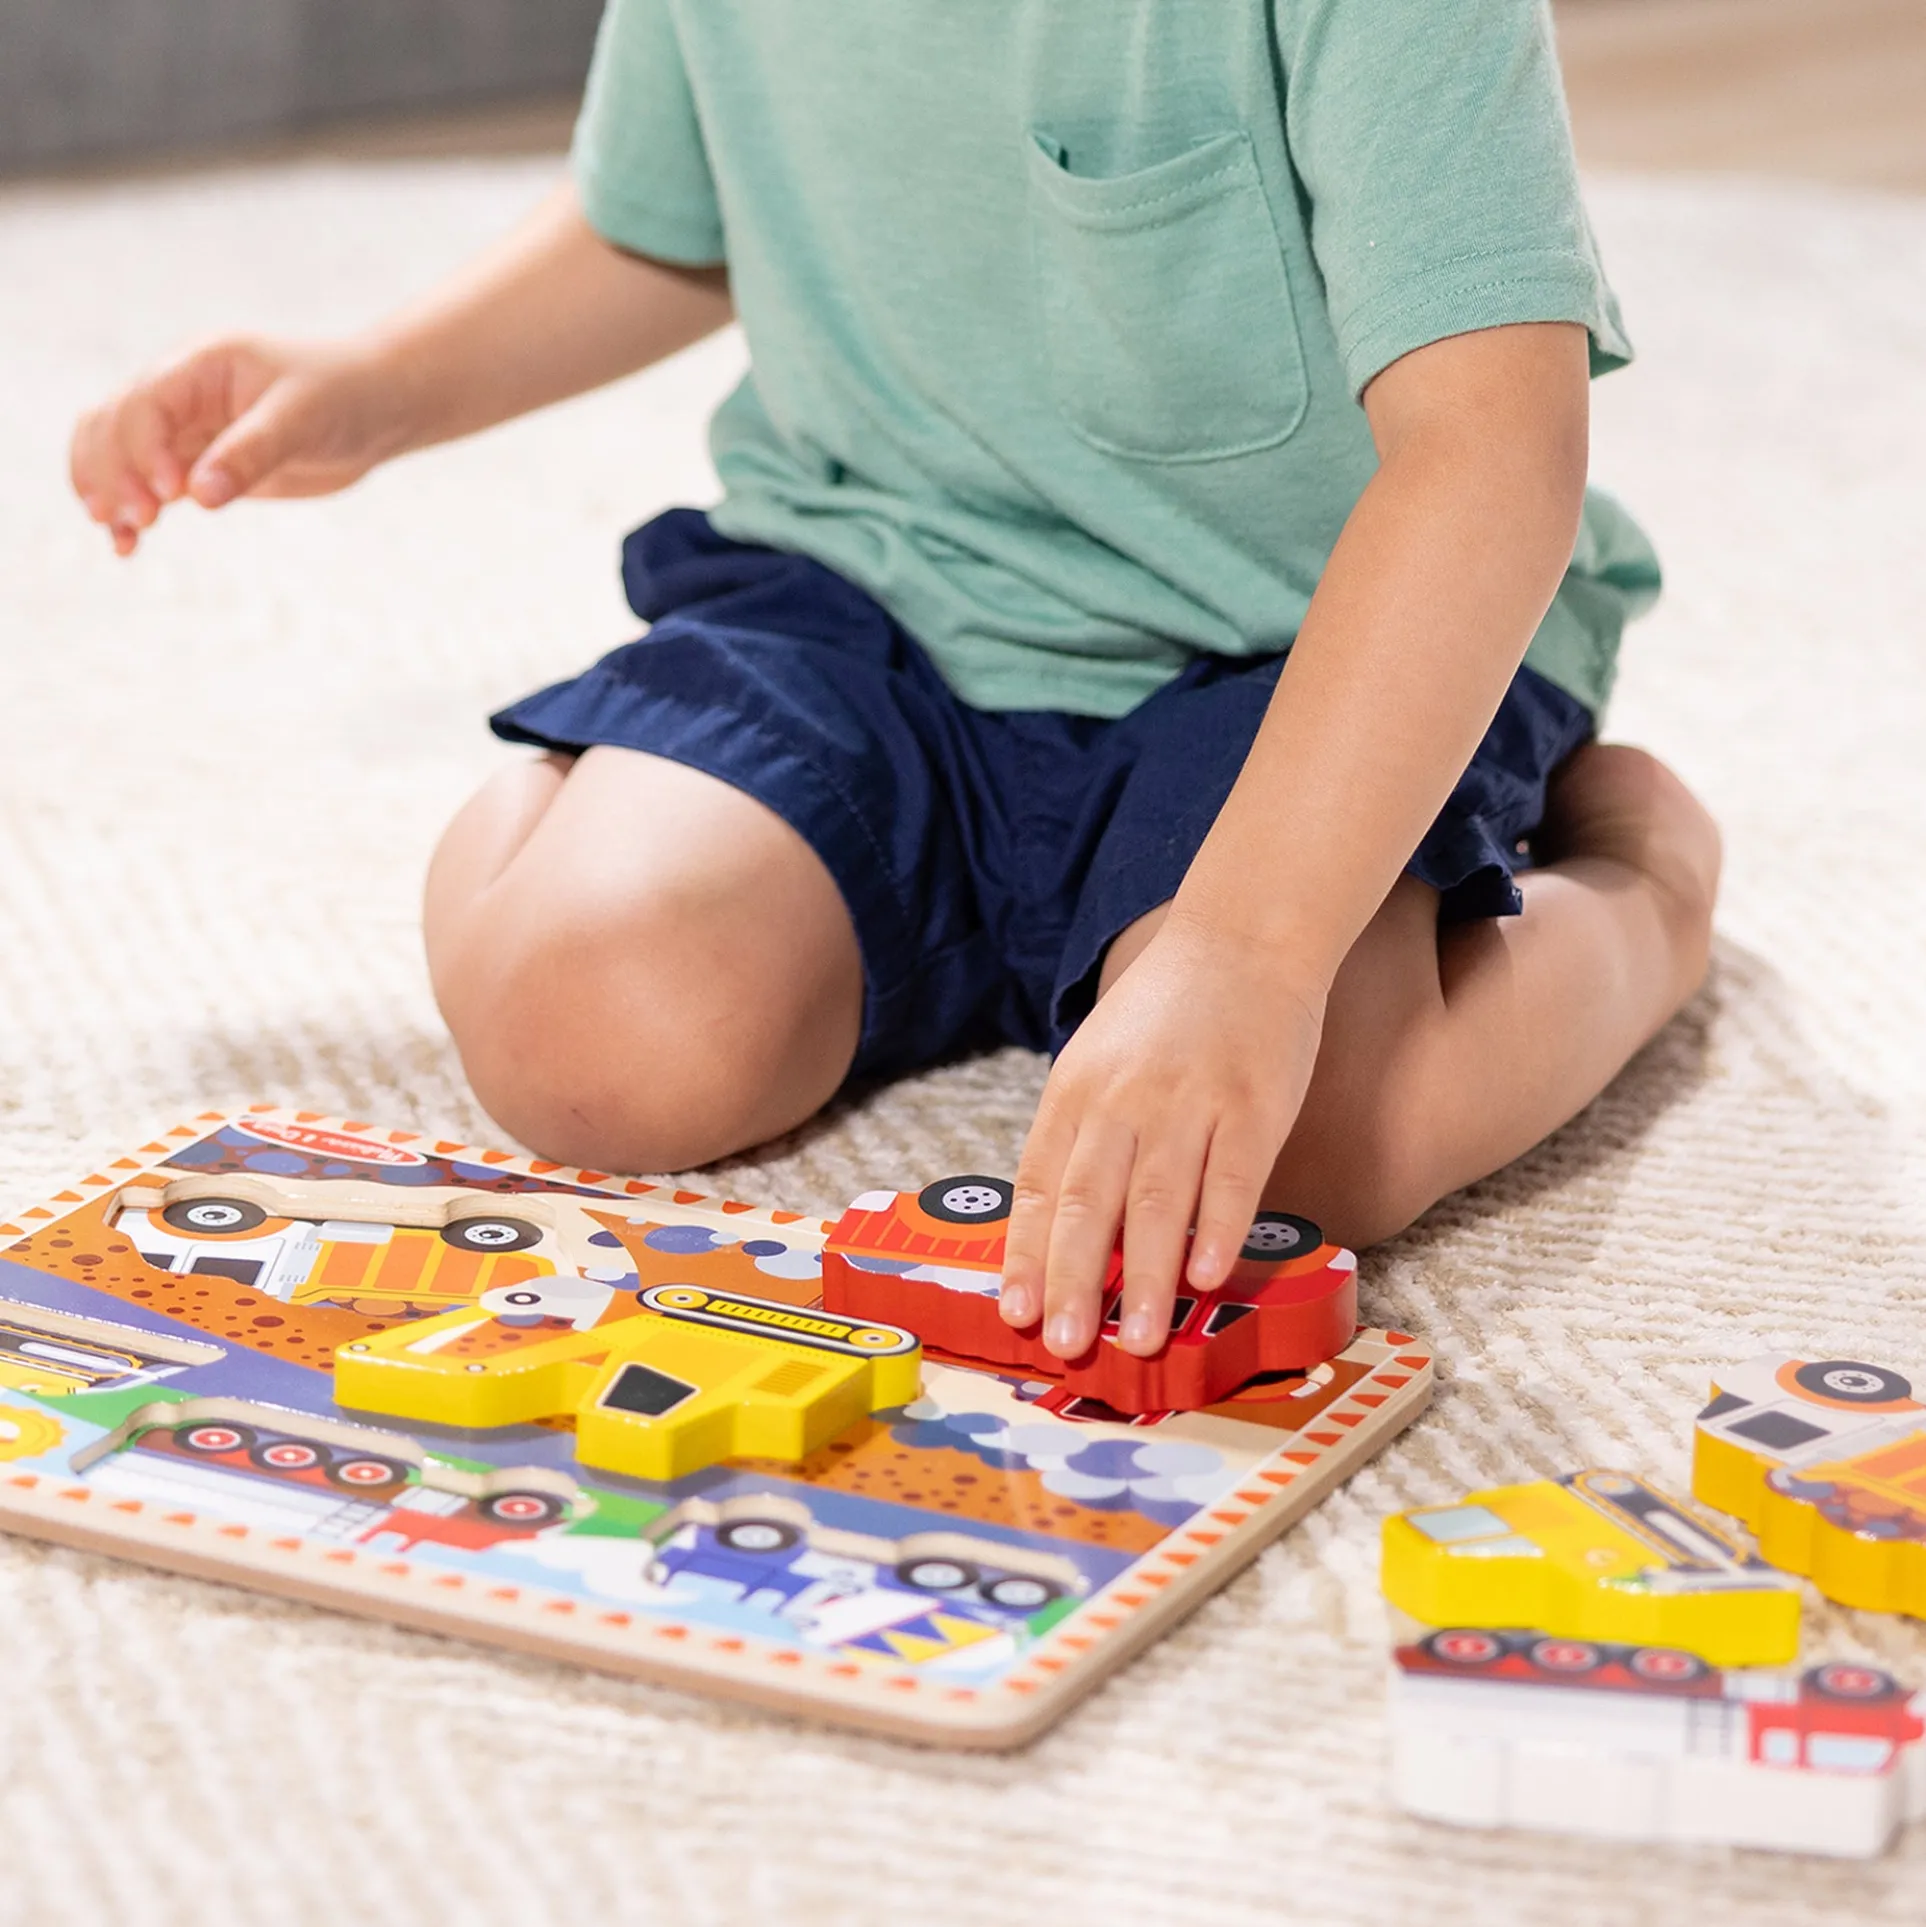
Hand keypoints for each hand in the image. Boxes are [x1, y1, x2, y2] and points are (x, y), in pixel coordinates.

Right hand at [70, 335, 409, 554]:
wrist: (372, 408)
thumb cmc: (341, 398)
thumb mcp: (301, 419)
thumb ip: (251, 453)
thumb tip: (199, 496)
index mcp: (199, 366)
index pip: (145, 404)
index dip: (143, 448)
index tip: (168, 492)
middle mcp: (180, 393)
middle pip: (113, 425)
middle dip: (114, 472)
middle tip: (140, 520)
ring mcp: (184, 428)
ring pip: (115, 452)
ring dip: (107, 491)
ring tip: (123, 537)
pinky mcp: (196, 463)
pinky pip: (144, 483)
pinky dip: (129, 510)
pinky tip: (126, 546)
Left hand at [997, 914, 1326, 1359]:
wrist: (1242, 938)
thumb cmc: (1166, 1016)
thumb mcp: (1099, 1063)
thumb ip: (1081, 1140)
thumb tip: (1059, 1237)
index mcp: (1074, 1093)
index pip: (1040, 1186)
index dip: (1027, 1255)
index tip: (1016, 1314)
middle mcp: (1122, 1100)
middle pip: (1088, 1202)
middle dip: (1072, 1281)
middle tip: (1066, 1346)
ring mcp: (1189, 1102)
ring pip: (1158, 1202)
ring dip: (1145, 1277)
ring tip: (1139, 1338)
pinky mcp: (1253, 1104)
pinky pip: (1232, 1176)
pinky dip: (1217, 1229)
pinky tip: (1207, 1276)